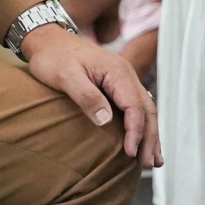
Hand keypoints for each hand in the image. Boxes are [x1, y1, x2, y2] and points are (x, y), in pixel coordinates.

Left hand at [21, 22, 160, 165]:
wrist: (49, 40)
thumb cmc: (54, 58)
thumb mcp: (66, 77)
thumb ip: (87, 97)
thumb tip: (105, 121)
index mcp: (117, 72)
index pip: (134, 106)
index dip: (135, 132)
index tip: (131, 153)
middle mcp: (126, 75)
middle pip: (146, 110)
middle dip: (150, 138)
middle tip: (148, 164)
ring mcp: (124, 79)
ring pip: (146, 110)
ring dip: (151, 135)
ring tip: (155, 161)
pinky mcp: (118, 85)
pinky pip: (136, 107)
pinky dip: (143, 125)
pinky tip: (144, 140)